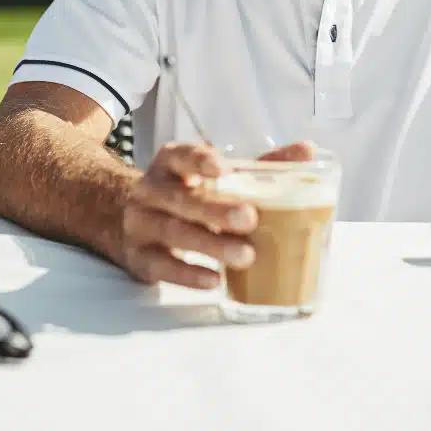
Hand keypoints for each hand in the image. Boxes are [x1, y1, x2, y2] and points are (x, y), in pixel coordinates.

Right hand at [121, 139, 315, 288]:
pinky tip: (214, 280)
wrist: (125, 218)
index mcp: (171, 163)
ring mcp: (141, 224)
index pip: (181, 155)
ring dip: (210, 245)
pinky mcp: (139, 257)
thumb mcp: (217, 174)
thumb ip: (262, 164)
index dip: (199, 160)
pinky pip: (162, 267)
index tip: (223, 168)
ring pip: (173, 233)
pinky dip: (188, 275)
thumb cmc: (189, 192)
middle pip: (182, 199)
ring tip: (245, 255)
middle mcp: (151, 191)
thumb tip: (306, 150)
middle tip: (250, 218)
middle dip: (216, 210)